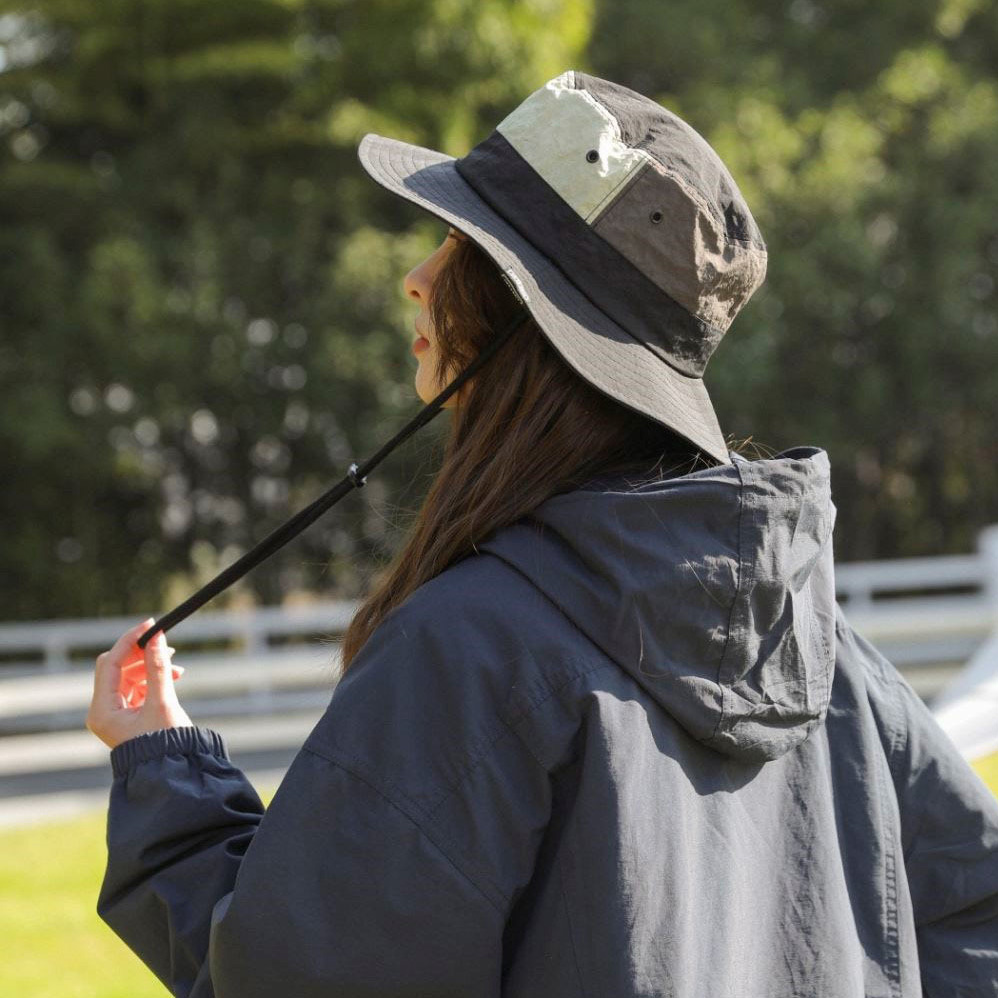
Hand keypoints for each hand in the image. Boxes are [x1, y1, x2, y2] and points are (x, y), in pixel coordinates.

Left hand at [87, 618, 193, 749]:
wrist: (171, 772)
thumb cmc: (165, 744)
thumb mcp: (163, 702)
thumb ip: (158, 668)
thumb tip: (156, 637)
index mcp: (102, 710)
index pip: (110, 664)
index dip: (129, 641)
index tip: (150, 625)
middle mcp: (103, 711)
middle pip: (117, 668)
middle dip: (141, 654)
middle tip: (164, 643)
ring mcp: (115, 713)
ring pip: (128, 676)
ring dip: (150, 666)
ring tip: (175, 667)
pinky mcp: (128, 715)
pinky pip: (137, 687)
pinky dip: (153, 678)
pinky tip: (173, 676)